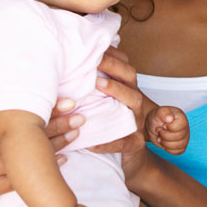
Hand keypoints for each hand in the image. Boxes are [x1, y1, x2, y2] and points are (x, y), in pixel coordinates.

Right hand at [0, 34, 82, 200]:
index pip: (14, 118)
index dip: (44, 110)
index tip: (70, 100)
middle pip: (23, 140)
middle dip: (57, 128)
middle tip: (82, 116)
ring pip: (24, 163)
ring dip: (56, 148)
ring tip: (78, 133)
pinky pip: (18, 183)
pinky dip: (42, 172)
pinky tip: (65, 159)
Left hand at [93, 48, 149, 179]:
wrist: (130, 160)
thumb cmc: (109, 128)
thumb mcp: (103, 106)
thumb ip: (94, 89)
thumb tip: (70, 67)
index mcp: (127, 92)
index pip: (125, 67)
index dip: (113, 55)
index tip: (96, 46)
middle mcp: (134, 103)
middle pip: (131, 79)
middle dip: (113, 66)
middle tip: (94, 59)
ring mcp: (136, 123)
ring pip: (133, 103)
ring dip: (116, 92)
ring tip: (97, 86)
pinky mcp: (134, 144)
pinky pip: (122, 142)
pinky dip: (105, 142)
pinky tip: (88, 141)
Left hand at [146, 106, 188, 154]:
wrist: (152, 125)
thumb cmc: (156, 117)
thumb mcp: (158, 112)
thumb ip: (164, 113)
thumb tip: (170, 118)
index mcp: (181, 117)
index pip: (180, 125)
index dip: (169, 128)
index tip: (163, 125)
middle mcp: (185, 127)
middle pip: (179, 137)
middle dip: (165, 136)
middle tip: (159, 131)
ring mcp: (185, 137)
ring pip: (180, 145)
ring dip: (166, 143)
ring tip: (160, 138)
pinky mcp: (181, 145)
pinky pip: (179, 152)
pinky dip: (169, 149)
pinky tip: (164, 143)